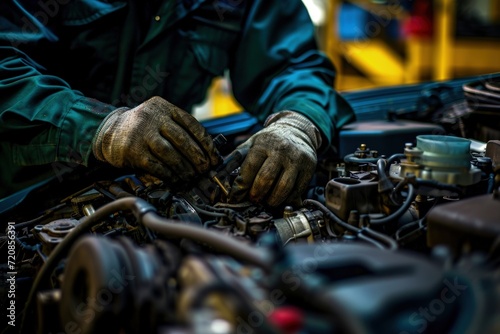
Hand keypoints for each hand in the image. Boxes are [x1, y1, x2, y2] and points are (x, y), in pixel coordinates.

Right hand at [92, 96, 219, 183]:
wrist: (109, 131)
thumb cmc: (142, 129)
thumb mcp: (160, 119)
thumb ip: (179, 130)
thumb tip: (206, 153)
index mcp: (163, 107)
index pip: (191, 124)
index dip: (206, 143)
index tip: (214, 157)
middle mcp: (152, 117)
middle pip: (182, 139)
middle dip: (197, 157)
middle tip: (205, 169)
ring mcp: (141, 133)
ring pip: (170, 153)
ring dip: (184, 168)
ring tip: (192, 176)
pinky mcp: (132, 150)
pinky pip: (156, 165)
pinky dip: (169, 174)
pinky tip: (176, 179)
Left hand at [229, 111, 320, 206]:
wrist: (298, 130)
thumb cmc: (271, 140)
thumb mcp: (252, 142)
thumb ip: (236, 158)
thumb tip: (218, 175)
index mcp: (264, 143)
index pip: (250, 168)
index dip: (241, 186)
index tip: (236, 196)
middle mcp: (282, 150)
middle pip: (266, 180)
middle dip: (256, 194)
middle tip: (252, 199)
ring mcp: (297, 159)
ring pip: (283, 188)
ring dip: (271, 200)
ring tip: (266, 201)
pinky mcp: (309, 168)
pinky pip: (297, 191)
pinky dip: (287, 199)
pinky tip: (280, 198)